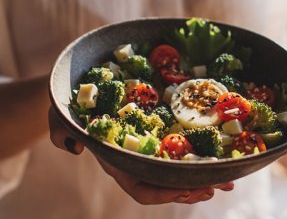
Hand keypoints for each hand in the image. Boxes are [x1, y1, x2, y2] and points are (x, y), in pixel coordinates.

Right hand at [47, 106, 234, 203]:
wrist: (81, 93)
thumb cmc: (69, 108)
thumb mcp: (59, 117)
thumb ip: (60, 131)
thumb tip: (73, 148)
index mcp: (117, 162)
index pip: (140, 188)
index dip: (163, 193)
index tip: (186, 188)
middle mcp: (136, 161)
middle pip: (167, 185)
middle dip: (192, 189)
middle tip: (216, 187)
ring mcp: (150, 149)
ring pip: (180, 171)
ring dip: (204, 177)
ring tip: (228, 180)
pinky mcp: (160, 134)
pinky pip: (184, 150)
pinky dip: (202, 156)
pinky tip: (221, 156)